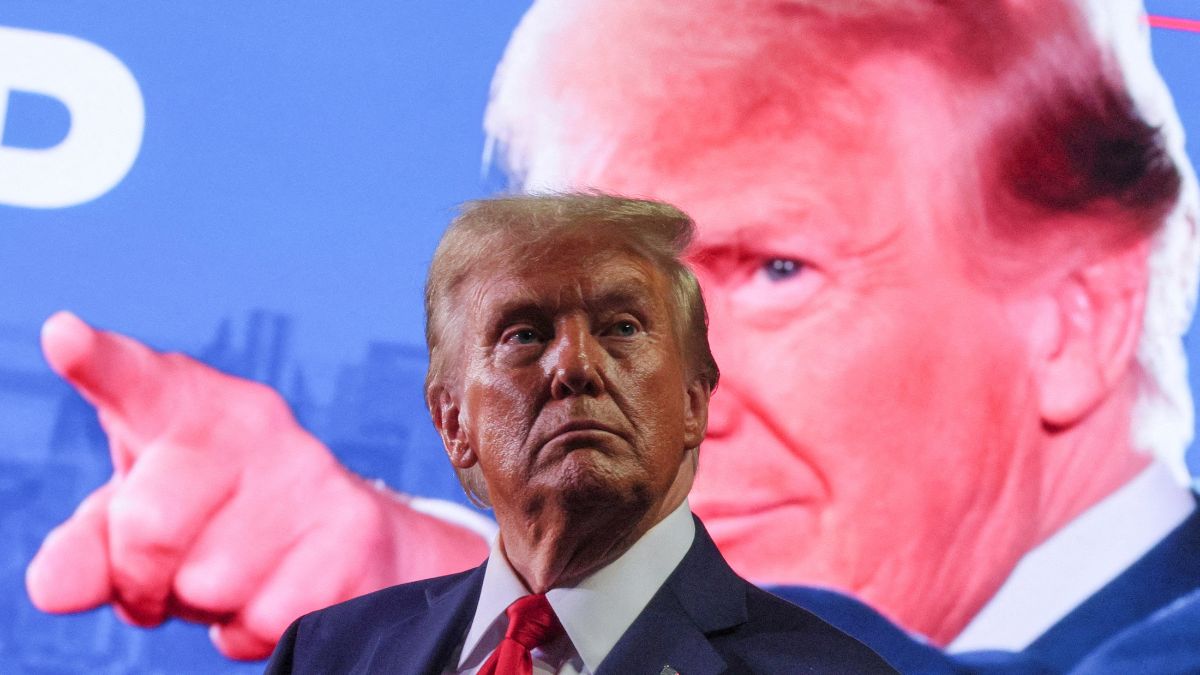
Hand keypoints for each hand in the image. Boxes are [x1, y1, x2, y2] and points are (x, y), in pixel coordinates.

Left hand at [26, 312, 488, 659]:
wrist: (344, 542)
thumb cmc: (217, 523)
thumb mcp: (137, 525)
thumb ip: (86, 548)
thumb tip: (54, 587)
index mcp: (189, 406)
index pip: (139, 382)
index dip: (99, 363)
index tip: (63, 338)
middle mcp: (256, 425)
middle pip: (151, 527)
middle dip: (144, 580)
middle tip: (169, 579)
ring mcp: (311, 474)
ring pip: (210, 586)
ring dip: (208, 609)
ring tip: (240, 577)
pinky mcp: (354, 532)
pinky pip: (263, 621)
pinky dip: (254, 632)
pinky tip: (280, 593)